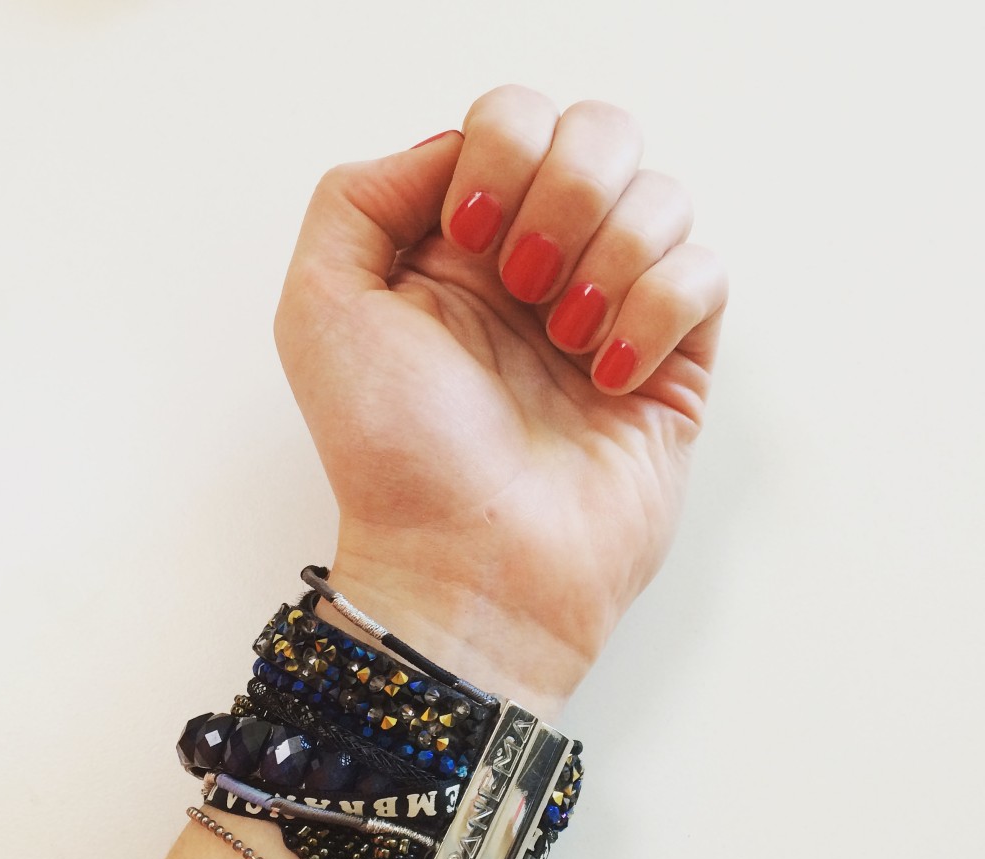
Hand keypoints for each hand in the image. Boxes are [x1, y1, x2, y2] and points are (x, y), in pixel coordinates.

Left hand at [275, 86, 726, 717]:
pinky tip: (612, 379)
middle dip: (570, 193)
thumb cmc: (394, 457)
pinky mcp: (670, 364)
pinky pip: (706, 275)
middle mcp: (540, 267)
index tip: (472, 236)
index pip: (515, 120)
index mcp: (462, 244)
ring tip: (569, 343)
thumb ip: (359, 197)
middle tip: (527, 287)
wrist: (470, 568)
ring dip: (616, 259)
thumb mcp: (321, 310)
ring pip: (664, 197)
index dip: (505, 152)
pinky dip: (663, 313)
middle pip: (602, 134)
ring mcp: (610, 311)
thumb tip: (457, 152)